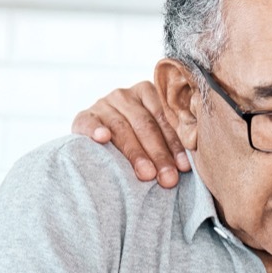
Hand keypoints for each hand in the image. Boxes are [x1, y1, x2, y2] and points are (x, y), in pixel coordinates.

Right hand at [71, 80, 189, 186]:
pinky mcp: (83, 116)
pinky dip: (95, 129)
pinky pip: (89, 122)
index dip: (175, 145)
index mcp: (148, 94)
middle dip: (159, 154)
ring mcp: (103, 104)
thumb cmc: (138, 143)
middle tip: (167, 179)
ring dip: (135, 153)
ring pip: (122, 128)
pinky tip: (103, 138)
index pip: (164, 121)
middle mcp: (124, 95)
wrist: (99, 138)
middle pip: (145, 125)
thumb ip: (169, 142)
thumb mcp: (154, 136)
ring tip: (146, 174)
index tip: (183, 168)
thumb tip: (188, 166)